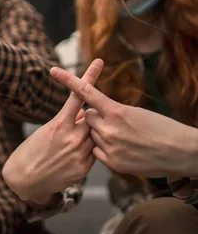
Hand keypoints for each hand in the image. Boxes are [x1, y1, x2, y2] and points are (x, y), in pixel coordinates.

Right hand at [3, 59, 103, 203]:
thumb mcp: (45, 131)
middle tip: (72, 129)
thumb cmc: (31, 152)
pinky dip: (86, 152)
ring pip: (94, 136)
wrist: (25, 180)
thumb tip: (84, 111)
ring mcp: (80, 153)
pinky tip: (70, 158)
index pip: (79, 96)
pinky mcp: (84, 168)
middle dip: (85, 120)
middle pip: (91, 118)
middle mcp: (72, 136)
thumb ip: (68, 121)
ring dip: (86, 137)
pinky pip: (94, 153)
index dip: (89, 78)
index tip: (99, 62)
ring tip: (67, 147)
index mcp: (60, 124)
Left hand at [51, 63, 197, 178]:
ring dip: (102, 134)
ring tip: (125, 138)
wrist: (181, 152)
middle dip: (97, 118)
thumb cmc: (162, 128)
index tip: (53, 70)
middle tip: (117, 123)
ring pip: (92, 135)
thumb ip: (113, 112)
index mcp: (116, 111)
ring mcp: (109, 147)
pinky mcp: (112, 163)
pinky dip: (105, 149)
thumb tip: (96, 113)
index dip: (69, 81)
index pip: (87, 93)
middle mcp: (109, 129)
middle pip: (88, 117)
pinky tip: (123, 150)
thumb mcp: (136, 113)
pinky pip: (97, 152)